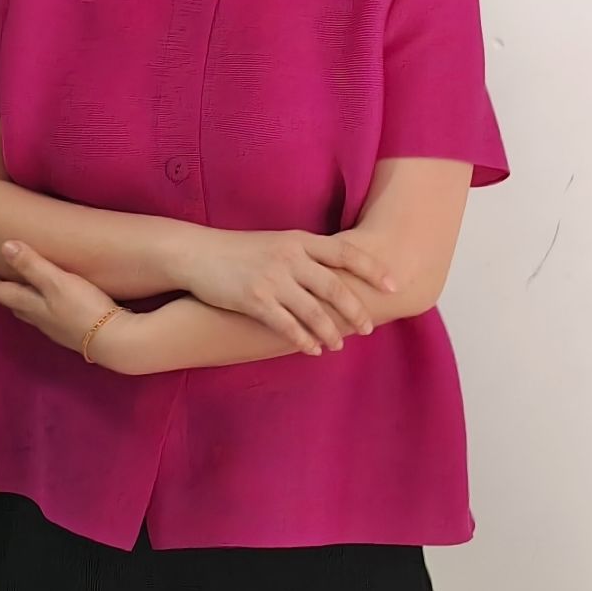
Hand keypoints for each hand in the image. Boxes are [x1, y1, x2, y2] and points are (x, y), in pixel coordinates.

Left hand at [0, 241, 139, 367]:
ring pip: (31, 313)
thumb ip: (32, 265)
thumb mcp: (57, 282)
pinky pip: (49, 318)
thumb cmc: (85, 309)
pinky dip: (41, 309)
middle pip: (14, 304)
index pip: (2, 292)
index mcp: (32, 305)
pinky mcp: (73, 331)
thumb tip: (4, 246)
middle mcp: (40, 319)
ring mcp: (57, 328)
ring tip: (17, 294)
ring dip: (21, 302)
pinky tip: (51, 307)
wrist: (114, 340)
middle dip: (1, 293)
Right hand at [175, 229, 395, 354]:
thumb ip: (306, 255)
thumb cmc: (241, 251)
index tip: (393, 285)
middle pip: (334, 286)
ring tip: (339, 344)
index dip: (372, 269)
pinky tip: (312, 351)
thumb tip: (339, 275)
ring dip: (330, 331)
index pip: (345, 252)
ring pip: (312, 310)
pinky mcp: (254, 299)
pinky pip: (286, 325)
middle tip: (369, 328)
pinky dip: (303, 340)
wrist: (198, 254)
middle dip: (355, 310)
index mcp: (299, 240)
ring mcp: (271, 278)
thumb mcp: (278, 243)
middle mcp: (289, 257)